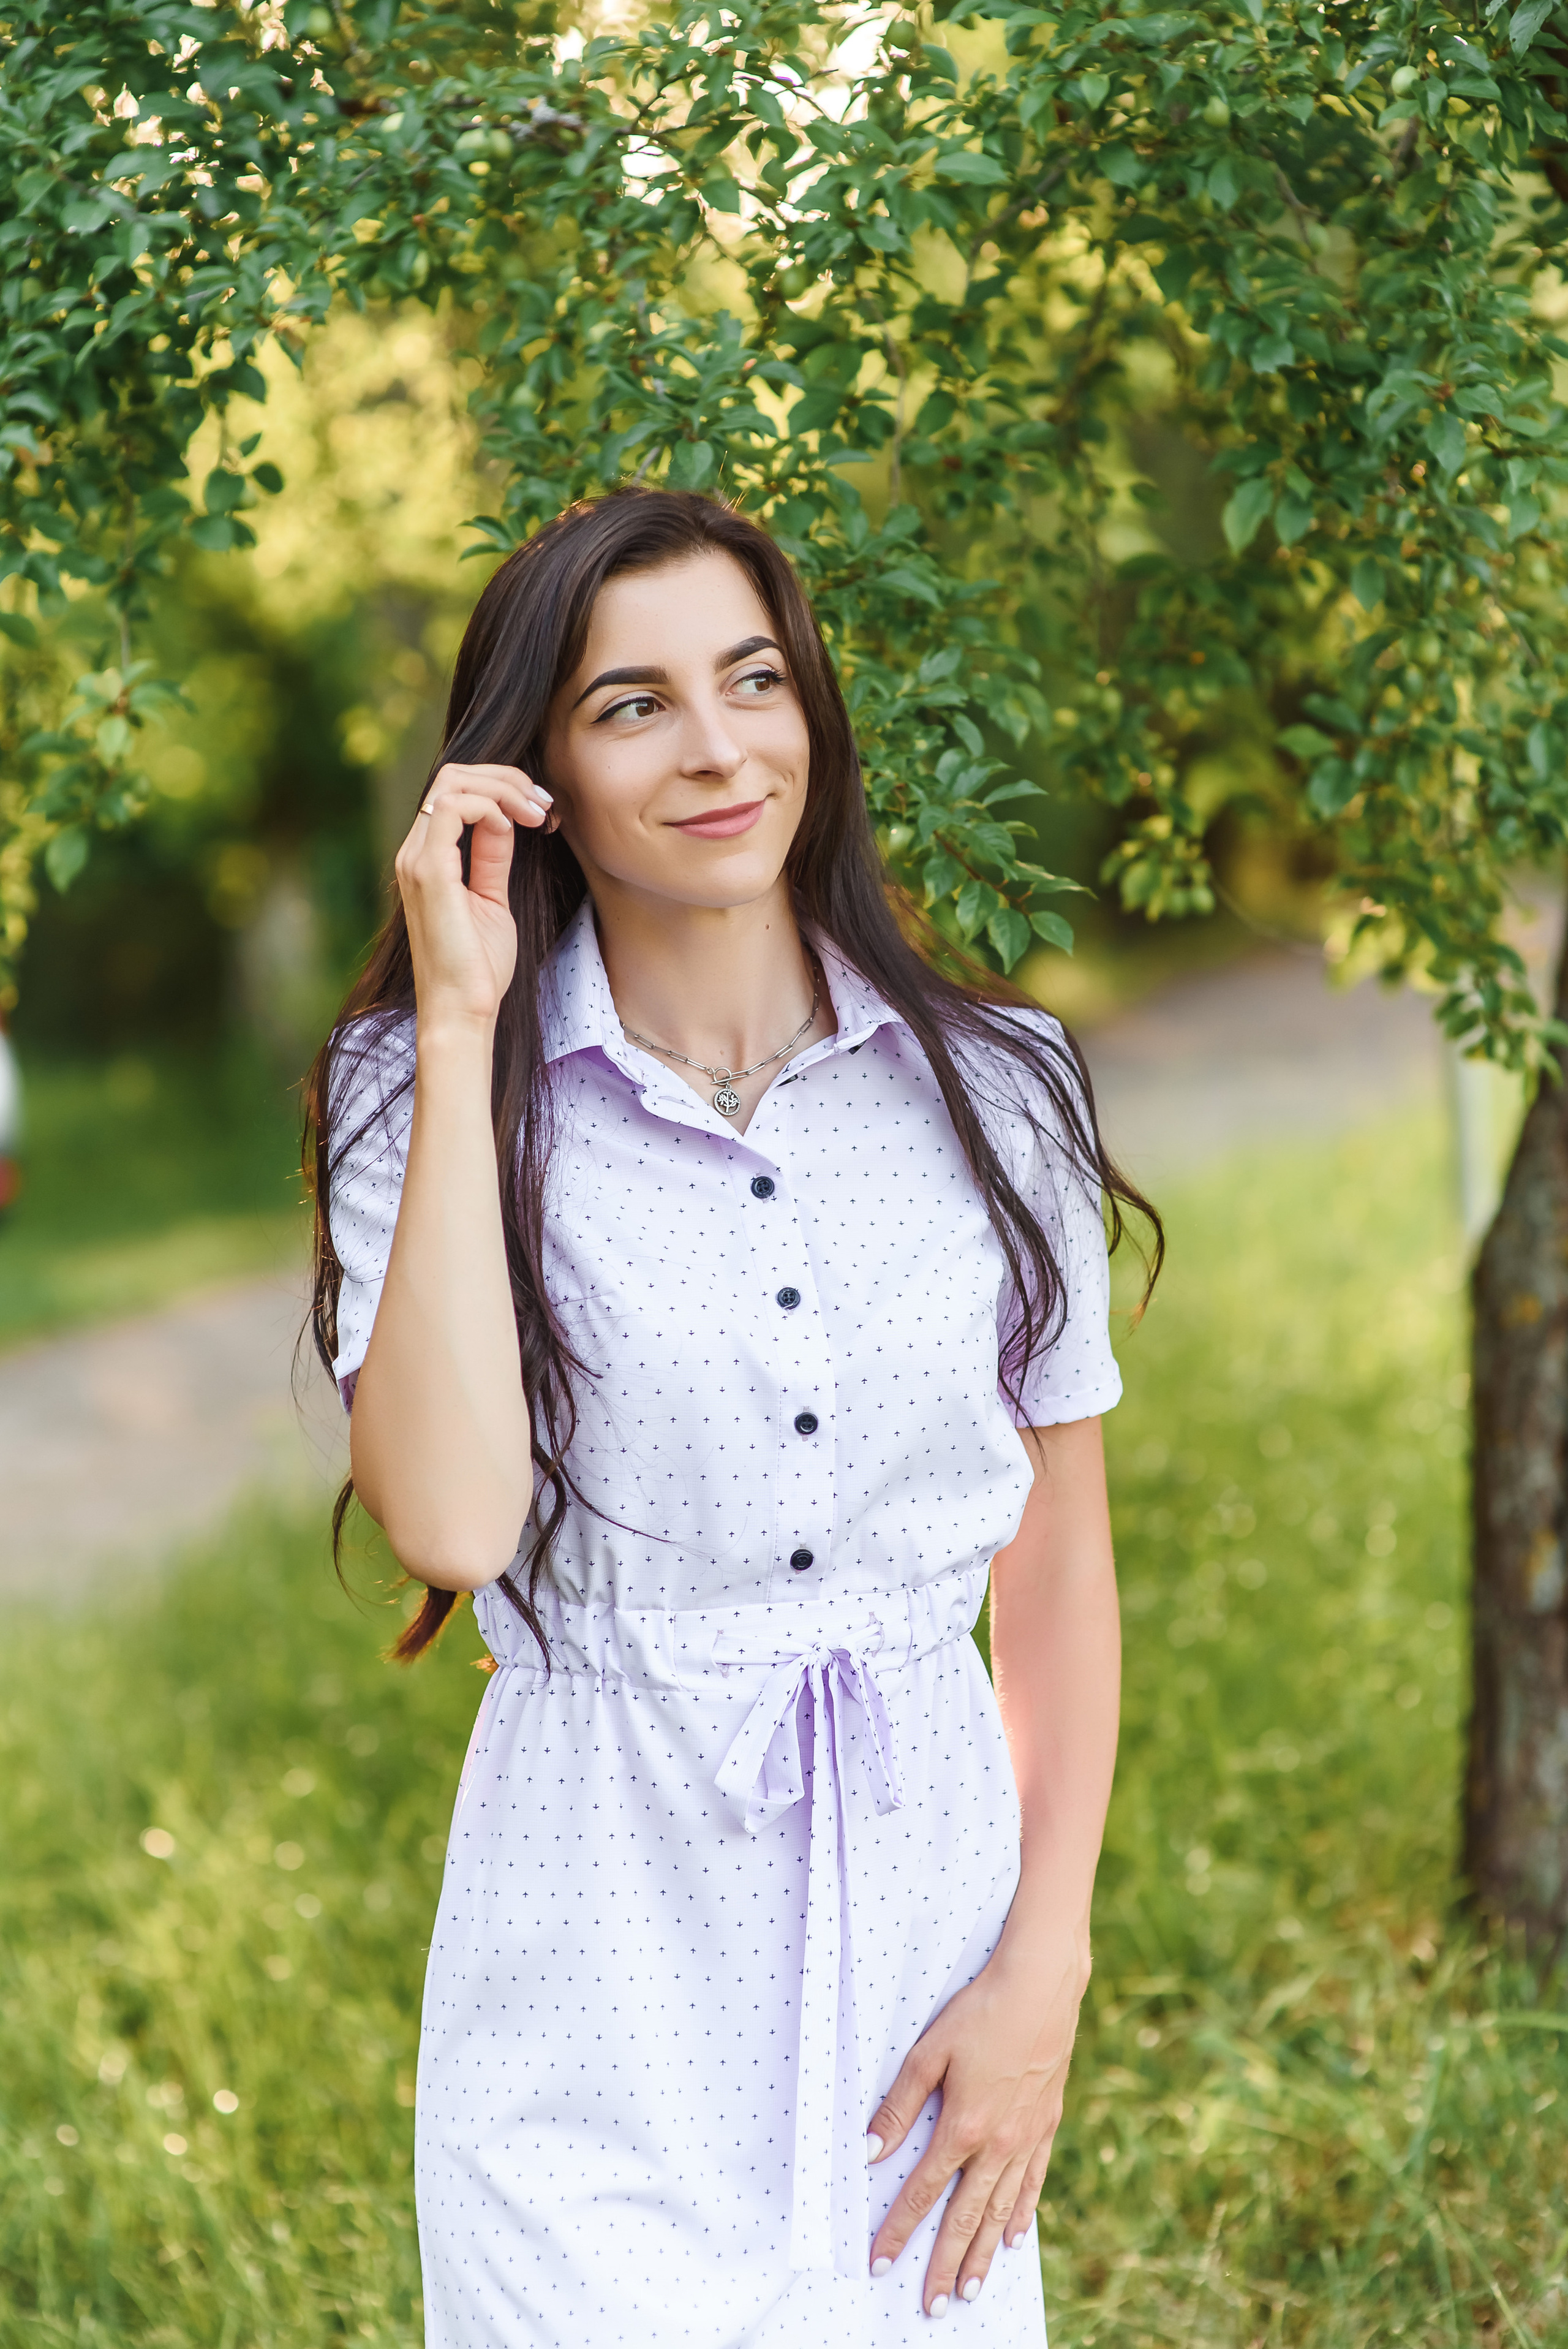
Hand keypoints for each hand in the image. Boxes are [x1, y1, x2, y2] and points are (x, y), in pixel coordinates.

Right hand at [394, 762, 553, 1029]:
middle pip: (452, 775)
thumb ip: (493, 858)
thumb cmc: (479, 968)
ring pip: (452, 782)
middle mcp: (414, 853)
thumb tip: (507, 821)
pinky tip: (519, 826)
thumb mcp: (492, 900)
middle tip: (544, 805)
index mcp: (426, 858)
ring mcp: (417, 860)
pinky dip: (491, 805)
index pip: (455, 791)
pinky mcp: (429, 872)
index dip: (503, 788)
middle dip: (506, 778)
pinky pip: (453, 807)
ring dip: (504, 788)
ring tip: (538, 813)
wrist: (464, 1011)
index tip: (543, 810)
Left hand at [866, 1928, 1089, 2315]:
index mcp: (963, 2127)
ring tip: (968, 2289)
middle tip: (931, 2307)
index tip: (880, 2264)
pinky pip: (1033, 2182)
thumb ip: (899, 2106)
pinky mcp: (1048, 2125)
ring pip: (1000, 2210)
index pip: (922, 2194)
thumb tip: (869, 2151)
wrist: (1041, 1987)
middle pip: (964, 2217)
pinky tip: (1013, 2237)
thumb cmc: (980, 2011)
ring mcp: (1027, 2138)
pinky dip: (1021, 2214)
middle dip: (944, 2264)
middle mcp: (997, 2144)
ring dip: (981, 2253)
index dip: (899, 2232)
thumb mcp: (929, 2051)